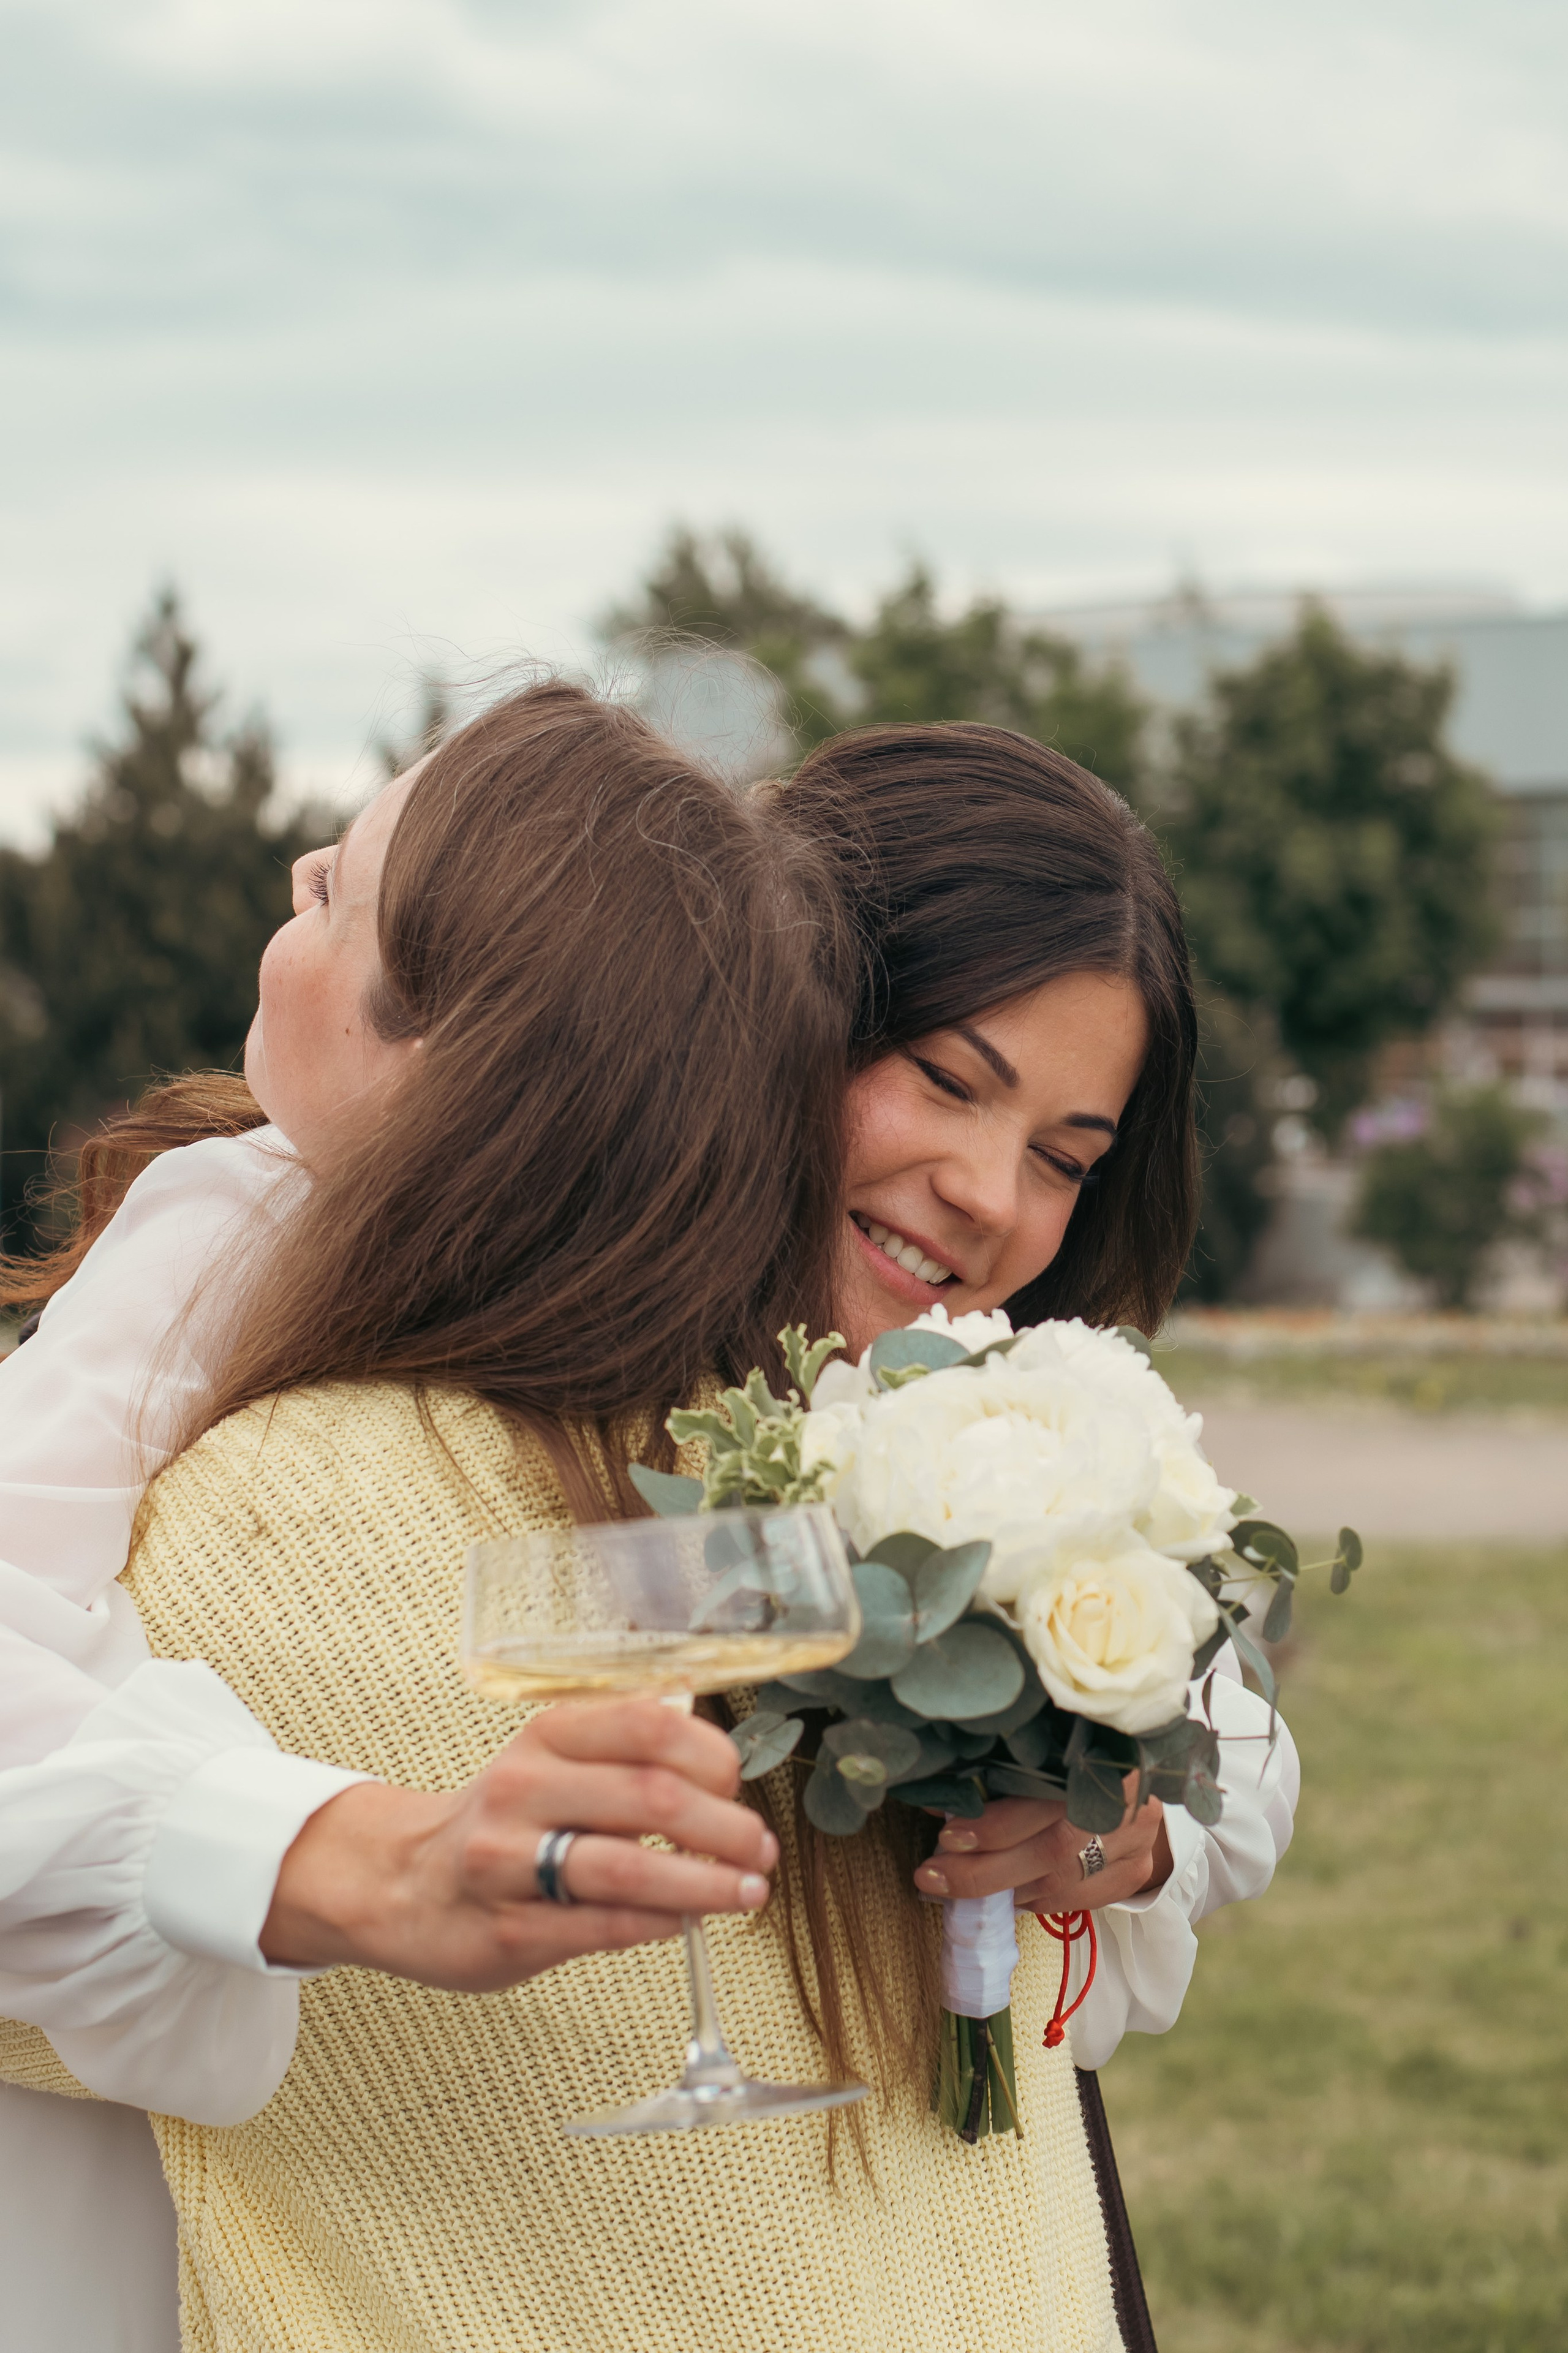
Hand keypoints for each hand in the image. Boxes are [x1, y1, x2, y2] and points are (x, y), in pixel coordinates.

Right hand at [261, 1697, 776, 1987]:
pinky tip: (684, 1921)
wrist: (399, 1880)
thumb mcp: (552, 1761)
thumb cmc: (502, 1821)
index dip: (710, 1754)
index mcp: (547, 1736)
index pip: (648, 1724)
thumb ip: (625, 1756)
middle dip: (725, 1828)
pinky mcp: (508, 1930)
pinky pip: (603, 1926)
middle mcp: (525, 1789)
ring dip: (705, 1884)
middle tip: (759, 1851)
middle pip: (653, 1797)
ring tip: (746, 1892)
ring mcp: (509, 1863)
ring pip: (630, 1868)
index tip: (736, 1783)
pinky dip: (658, 1924)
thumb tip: (721, 1768)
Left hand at [913, 1772, 1170, 1914]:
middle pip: (1053, 1851)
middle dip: (984, 1871)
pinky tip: (1003, 1895)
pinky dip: (1033, 1899)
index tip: (948, 1834)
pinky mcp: (1134, 1872)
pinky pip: (1076, 1899)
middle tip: (932, 1876)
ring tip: (954, 1887)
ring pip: (1063, 1882)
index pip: (1047, 1801)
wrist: (1139, 1772)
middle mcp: (1127, 1804)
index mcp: (1102, 1758)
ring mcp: (1136, 1843)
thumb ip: (1001, 1770)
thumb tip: (943, 1794)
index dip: (997, 1824)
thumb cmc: (1077, 1753)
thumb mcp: (1045, 1749)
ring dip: (1002, 1890)